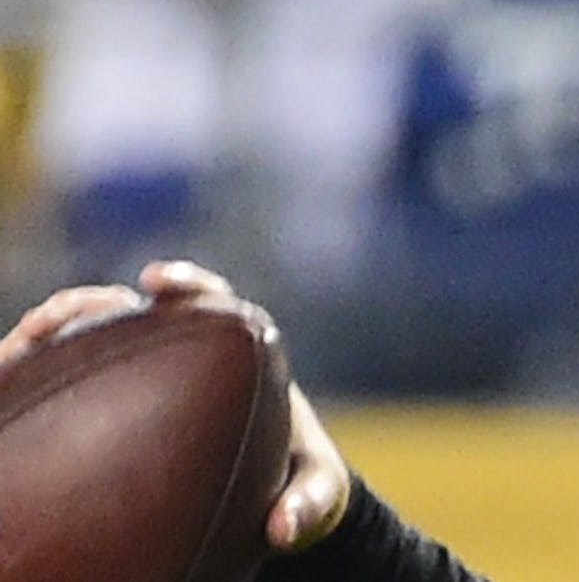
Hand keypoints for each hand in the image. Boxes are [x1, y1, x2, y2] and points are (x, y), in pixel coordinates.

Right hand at [0, 261, 351, 551]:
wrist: (270, 489)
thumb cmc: (297, 476)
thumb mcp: (316, 489)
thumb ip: (310, 503)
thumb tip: (283, 529)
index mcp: (242, 351)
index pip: (212, 300)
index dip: (186, 284)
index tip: (157, 282)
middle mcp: (188, 351)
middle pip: (134, 310)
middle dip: (89, 305)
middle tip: (51, 319)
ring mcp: (148, 371)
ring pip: (93, 338)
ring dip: (53, 335)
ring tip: (17, 347)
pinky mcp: (118, 397)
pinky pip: (76, 376)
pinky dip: (44, 372)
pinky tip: (9, 381)